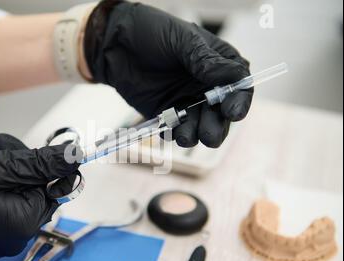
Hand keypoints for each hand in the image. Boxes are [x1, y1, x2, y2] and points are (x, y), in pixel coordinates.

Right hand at [0, 136, 78, 258]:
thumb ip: (37, 163)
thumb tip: (72, 156)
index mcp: (23, 223)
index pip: (56, 187)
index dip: (50, 163)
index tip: (45, 146)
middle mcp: (16, 236)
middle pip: (37, 189)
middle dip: (24, 163)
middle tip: (0, 145)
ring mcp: (1, 237)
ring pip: (19, 193)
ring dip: (9, 170)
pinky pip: (5, 204)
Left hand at [84, 0, 252, 147]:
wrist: (116, 43)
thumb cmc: (152, 32)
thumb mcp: (183, 39)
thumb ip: (206, 60)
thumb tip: (233, 76)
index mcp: (219, 65)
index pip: (239, 87)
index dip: (239, 102)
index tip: (232, 112)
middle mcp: (206, 87)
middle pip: (222, 115)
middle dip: (217, 127)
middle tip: (208, 134)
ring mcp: (187, 102)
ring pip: (200, 127)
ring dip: (196, 135)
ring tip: (184, 134)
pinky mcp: (167, 113)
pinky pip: (176, 130)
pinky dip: (175, 134)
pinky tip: (168, 130)